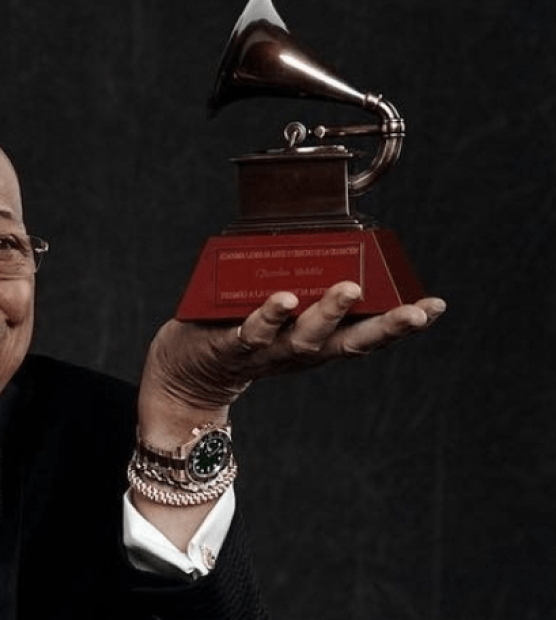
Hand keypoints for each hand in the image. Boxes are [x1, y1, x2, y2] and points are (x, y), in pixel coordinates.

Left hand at [141, 282, 446, 418]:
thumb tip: (335, 243)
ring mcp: (265, 351)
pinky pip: (250, 333)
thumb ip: (306, 291)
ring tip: (348, 289)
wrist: (183, 376)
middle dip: (385, 327)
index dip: (402, 323)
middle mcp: (298, 352)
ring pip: (302, 338)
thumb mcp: (282, 318)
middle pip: (347, 343)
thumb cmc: (237, 335)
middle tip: (415, 311)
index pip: (367, 334)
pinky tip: (283, 299)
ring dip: (328, 314)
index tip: (435, 306)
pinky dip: (268, 317)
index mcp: (316, 343)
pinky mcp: (228, 347)